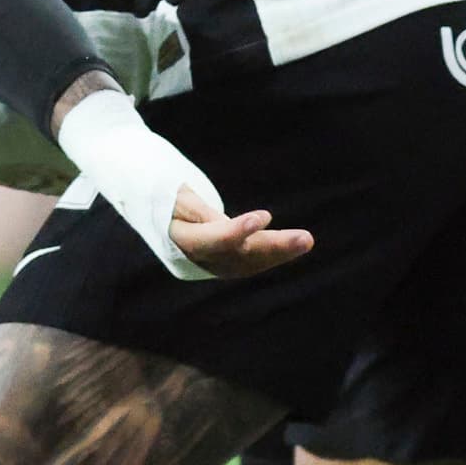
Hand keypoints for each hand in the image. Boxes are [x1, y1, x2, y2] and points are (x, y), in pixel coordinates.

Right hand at [170, 190, 312, 277]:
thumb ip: (200, 212)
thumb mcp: (176, 198)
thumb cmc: (168, 201)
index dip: (237, 232)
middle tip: (305, 239)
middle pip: (239, 256)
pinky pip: (252, 261)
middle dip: (273, 247)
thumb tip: (232, 227)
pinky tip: (296, 244)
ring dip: (280, 252)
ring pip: (250, 262)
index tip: (265, 217)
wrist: (160, 221)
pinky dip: (273, 252)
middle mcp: (199, 260)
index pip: (213, 240)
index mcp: (180, 241)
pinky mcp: (226, 265)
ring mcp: (213, 267)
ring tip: (305, 240)